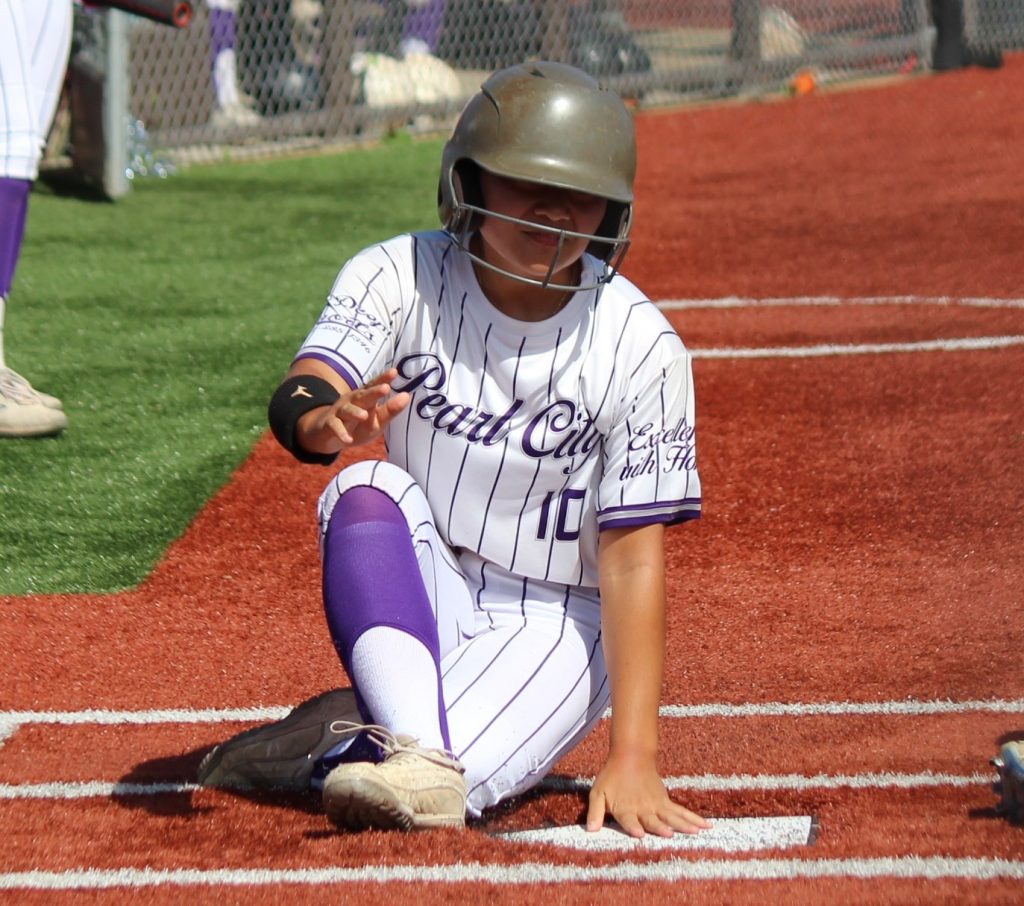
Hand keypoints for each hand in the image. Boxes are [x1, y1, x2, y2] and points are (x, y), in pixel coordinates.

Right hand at [303, 368, 409, 449]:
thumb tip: (407, 396)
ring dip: (355, 413)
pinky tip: (348, 439)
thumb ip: (390, 410)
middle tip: (385, 388)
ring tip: (364, 415)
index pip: (374, 386)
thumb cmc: (358, 425)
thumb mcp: (377, 420)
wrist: (329, 435)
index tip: (394, 372)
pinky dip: (340, 433)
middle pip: (363, 396)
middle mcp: (352, 401)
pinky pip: (335, 427)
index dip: (383, 379)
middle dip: (373, 392)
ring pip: (347, 411)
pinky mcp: (330, 425)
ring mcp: (340, 412)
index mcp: (364, 397)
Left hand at [586, 753, 710, 838]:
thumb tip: (590, 830)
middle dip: (660, 827)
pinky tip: (706, 826)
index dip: (633, 827)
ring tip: (696, 832)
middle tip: (669, 834)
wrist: (630, 756)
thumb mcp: (597, 793)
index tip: (640, 834)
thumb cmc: (611, 777)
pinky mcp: (665, 801)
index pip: (628, 820)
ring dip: (684, 825)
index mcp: (625, 809)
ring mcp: (656, 805)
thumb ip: (594, 812)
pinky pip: (681, 812)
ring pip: (672, 816)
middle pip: (653, 820)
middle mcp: (642, 808)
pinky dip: (693, 818)